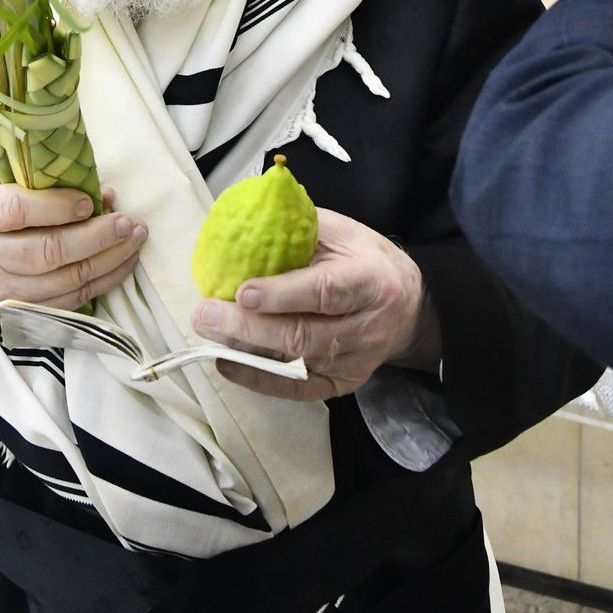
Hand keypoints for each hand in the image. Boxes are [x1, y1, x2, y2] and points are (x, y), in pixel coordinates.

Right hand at [0, 181, 146, 341]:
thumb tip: (98, 186)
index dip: (56, 206)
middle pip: (47, 251)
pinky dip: (105, 281)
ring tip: (135, 239)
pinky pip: (72, 299)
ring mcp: (7, 290)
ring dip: (109, 260)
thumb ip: (40, 181)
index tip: (87, 200)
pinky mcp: (26, 312)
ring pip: (65, 279)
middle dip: (95, 236)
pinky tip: (124, 262)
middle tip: (127, 222)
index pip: (16, 211)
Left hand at [190, 208, 437, 400]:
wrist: (408, 303)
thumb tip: (244, 223)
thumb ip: (298, 229)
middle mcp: (367, 327)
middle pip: (304, 335)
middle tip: (205, 314)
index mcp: (370, 281)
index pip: (325, 292)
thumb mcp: (342, 232)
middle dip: (248, 327)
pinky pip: (296, 388)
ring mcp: (356, 362)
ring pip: (295, 363)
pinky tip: (228, 363)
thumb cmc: (364, 260)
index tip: (242, 291)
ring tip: (208, 332)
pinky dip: (258, 378)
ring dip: (246, 349)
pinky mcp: (342, 384)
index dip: (282, 294)